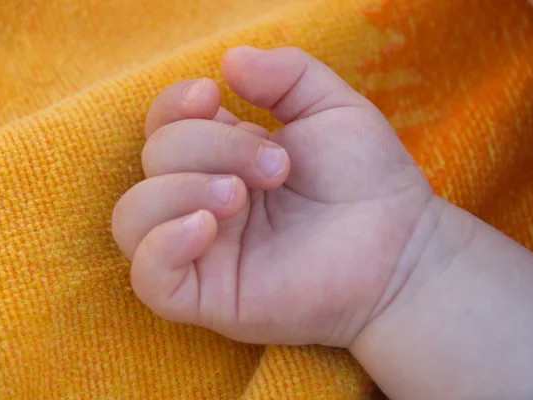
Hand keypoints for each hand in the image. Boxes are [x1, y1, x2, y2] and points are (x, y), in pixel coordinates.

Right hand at [111, 46, 432, 347]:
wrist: (400, 248)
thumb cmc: (369, 180)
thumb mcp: (332, 107)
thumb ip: (285, 74)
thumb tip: (227, 60)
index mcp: (225, 158)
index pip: (164, 125)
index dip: (173, 104)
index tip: (213, 95)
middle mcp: (204, 201)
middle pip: (155, 159)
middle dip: (211, 148)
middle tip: (278, 166)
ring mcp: (203, 251)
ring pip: (132, 215)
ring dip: (178, 190)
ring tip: (239, 195)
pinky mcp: (207, 297)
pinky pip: (148, 276)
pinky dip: (162, 244)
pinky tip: (207, 226)